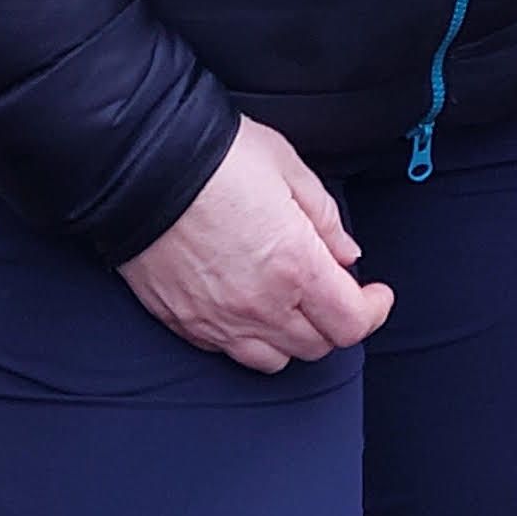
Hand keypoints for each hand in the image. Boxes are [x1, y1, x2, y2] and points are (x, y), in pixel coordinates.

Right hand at [121, 116, 394, 371]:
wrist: (140, 165)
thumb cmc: (216, 156)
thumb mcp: (286, 166)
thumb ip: (324, 216)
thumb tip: (346, 253)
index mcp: (296, 266)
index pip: (352, 322)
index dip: (374, 310)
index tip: (376, 294)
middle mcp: (262, 306)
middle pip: (318, 346)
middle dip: (335, 320)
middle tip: (331, 288)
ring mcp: (220, 321)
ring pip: (276, 360)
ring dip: (294, 337)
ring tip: (291, 304)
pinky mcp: (186, 323)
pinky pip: (230, 351)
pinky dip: (249, 338)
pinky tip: (248, 306)